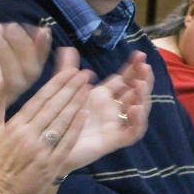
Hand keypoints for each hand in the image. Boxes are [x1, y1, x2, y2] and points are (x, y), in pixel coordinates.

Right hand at [0, 62, 91, 193]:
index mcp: (15, 126)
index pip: (40, 99)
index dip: (56, 84)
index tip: (69, 71)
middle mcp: (28, 136)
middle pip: (54, 107)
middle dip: (70, 88)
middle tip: (84, 74)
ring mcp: (40, 151)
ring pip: (62, 122)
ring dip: (76, 103)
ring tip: (87, 89)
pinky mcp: (50, 166)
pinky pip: (66, 143)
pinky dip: (75, 128)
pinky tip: (84, 114)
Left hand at [60, 49, 151, 169]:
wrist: (49, 144)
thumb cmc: (58, 118)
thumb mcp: (64, 91)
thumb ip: (66, 70)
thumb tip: (67, 48)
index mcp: (103, 96)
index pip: (124, 79)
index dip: (133, 67)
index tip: (139, 54)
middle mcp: (112, 109)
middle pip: (135, 92)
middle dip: (142, 78)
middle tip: (144, 65)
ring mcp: (115, 124)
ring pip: (138, 110)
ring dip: (143, 96)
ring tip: (141, 83)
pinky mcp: (113, 140)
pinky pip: (132, 132)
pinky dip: (137, 120)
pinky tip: (135, 107)